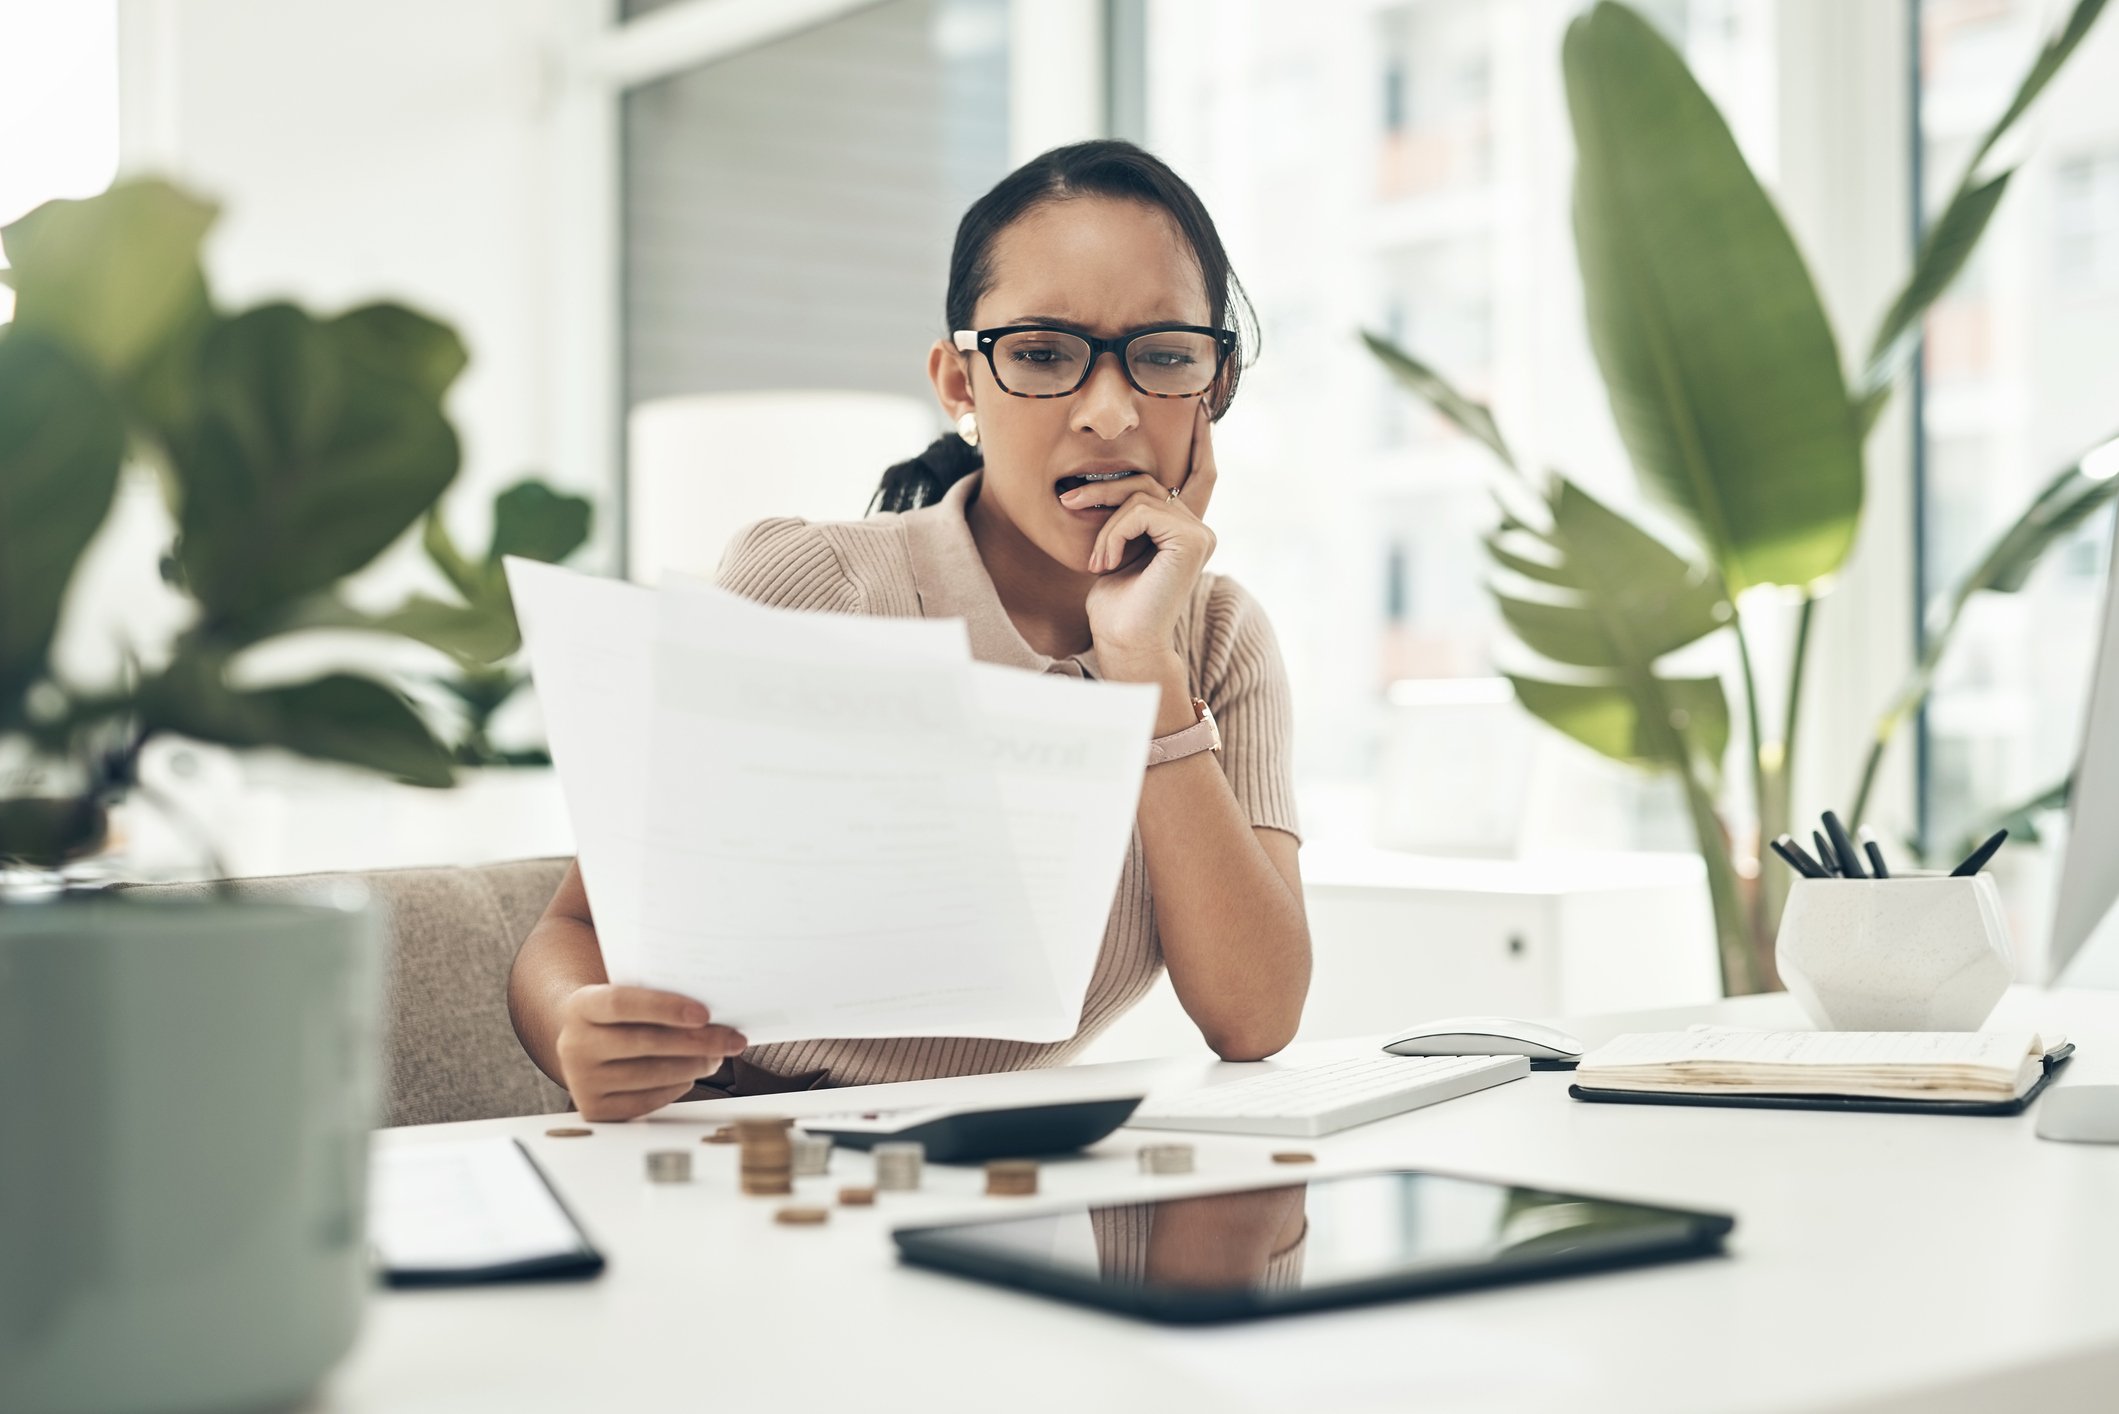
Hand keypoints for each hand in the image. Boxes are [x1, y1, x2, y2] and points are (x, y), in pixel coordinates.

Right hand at [552, 984, 747, 1120]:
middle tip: (732, 1040)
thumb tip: (714, 1009)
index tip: (704, 1014)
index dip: (664, 1007)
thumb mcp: (628, 994)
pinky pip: (644, 1102)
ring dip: (692, 1066)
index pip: (622, 1003)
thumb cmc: (622, 1015)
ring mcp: (581, 1080)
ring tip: (717, 1057)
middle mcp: (574, 1044)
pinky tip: (690, 1075)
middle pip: (643, 1042)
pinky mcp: (594, 1108)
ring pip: (648, 1075)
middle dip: (696, 1042)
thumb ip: (658, 994)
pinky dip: (674, 1089)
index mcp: (581, 1006)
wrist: (585, 1041)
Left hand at [1070, 402, 1218, 661]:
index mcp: (1184, 528)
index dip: (1200, 441)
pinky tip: (1106, 561)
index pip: (1198, 474)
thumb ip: (1128, 514)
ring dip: (1103, 521)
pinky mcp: (1192, 539)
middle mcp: (1199, 527)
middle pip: (1146, 481)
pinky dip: (1113, 533)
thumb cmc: (1113, 604)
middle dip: (1103, 490)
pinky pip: (1139, 511)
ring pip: (1138, 494)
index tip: (1197, 408)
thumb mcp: (1115, 545)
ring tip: (1094, 558)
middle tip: (1068, 501)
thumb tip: (1114, 480)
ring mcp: (1199, 532)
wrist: (1122, 641)